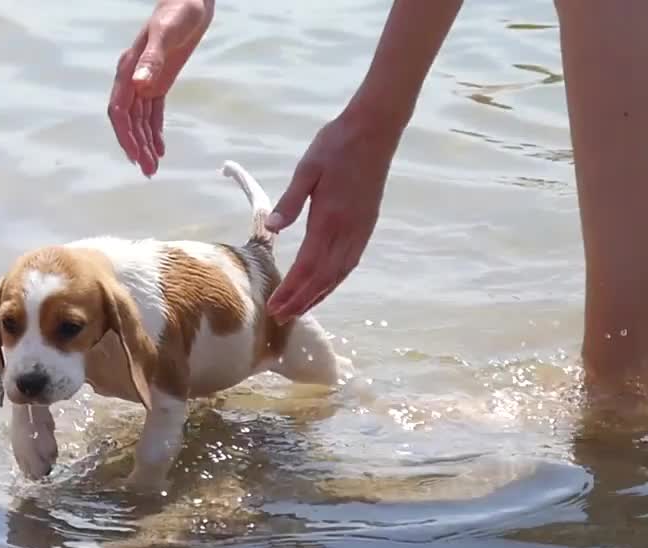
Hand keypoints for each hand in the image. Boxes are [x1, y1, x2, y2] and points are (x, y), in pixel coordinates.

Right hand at [109, 0, 213, 176]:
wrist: (191, 0)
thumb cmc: (178, 12)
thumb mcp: (166, 35)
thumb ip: (152, 61)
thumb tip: (139, 85)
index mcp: (128, 70)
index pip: (119, 111)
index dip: (125, 135)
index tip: (135, 156)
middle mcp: (132, 79)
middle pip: (128, 121)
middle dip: (136, 146)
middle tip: (148, 171)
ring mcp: (144, 81)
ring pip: (140, 121)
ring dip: (145, 144)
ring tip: (154, 167)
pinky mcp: (158, 82)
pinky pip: (152, 113)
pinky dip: (154, 131)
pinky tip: (160, 148)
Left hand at [264, 108, 403, 318]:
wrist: (374, 130)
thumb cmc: (335, 145)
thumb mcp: (307, 168)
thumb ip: (291, 201)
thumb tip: (273, 229)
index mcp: (330, 218)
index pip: (308, 265)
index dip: (292, 289)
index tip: (275, 306)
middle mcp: (348, 230)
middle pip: (323, 277)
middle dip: (302, 300)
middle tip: (281, 318)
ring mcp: (360, 230)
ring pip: (339, 273)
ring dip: (319, 295)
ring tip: (300, 310)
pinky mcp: (366, 225)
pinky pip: (350, 262)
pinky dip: (335, 280)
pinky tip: (324, 287)